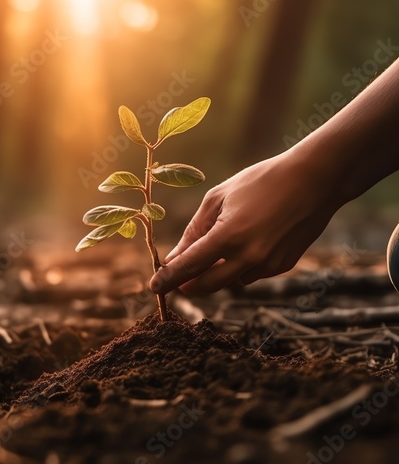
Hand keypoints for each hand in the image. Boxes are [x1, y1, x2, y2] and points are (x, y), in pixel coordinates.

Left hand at [150, 152, 339, 294]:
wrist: (314, 180)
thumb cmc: (261, 181)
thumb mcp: (219, 197)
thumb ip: (194, 230)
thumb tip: (175, 258)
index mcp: (229, 236)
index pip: (189, 267)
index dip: (168, 279)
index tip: (154, 289)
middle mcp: (250, 257)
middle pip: (207, 285)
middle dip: (188, 284)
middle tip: (178, 277)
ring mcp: (269, 265)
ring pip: (230, 280)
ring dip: (218, 270)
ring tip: (226, 240)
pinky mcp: (283, 267)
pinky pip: (251, 274)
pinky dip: (241, 264)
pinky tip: (250, 240)